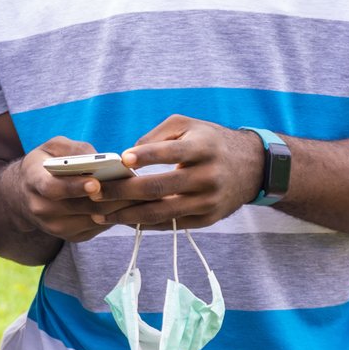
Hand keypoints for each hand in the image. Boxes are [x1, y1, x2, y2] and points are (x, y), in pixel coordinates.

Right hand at [2, 137, 140, 243]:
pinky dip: (115, 215)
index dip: (74, 187)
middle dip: (109, 196)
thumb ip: (74, 149)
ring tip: (139, 194)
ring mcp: (56, 226)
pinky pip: (98, 227)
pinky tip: (129, 204)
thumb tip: (102, 159)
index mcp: (33, 181)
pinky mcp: (71, 236)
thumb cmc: (42, 165)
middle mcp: (41, 208)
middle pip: (80, 206)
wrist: (22, 196)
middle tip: (135, 187)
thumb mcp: (50, 148)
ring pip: (94, 218)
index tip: (96, 182)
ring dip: (118, 207)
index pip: (52, 188)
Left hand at [88, 115, 264, 229]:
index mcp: (203, 148)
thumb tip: (126, 156)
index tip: (121, 159)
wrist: (253, 167)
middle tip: (94, 192)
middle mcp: (208, 176)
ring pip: (162, 212)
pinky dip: (145, 223)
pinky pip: (172, 224)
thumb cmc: (210, 141)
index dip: (146, 156)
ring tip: (100, 214)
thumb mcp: (188, 125)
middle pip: (160, 187)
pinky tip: (122, 220)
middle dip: (123, 191)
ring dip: (127, 214)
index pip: (171, 152)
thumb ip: (156, 136)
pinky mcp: (208, 218)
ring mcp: (209, 201)